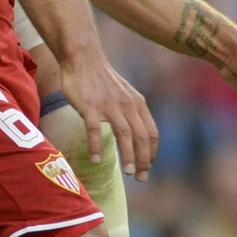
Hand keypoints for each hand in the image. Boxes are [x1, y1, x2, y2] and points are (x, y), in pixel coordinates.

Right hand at [60, 51, 159, 180]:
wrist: (83, 58)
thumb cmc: (102, 79)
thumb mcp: (125, 93)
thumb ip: (131, 111)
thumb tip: (135, 135)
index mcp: (137, 103)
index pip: (151, 132)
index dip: (152, 152)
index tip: (149, 167)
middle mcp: (127, 105)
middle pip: (141, 137)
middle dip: (144, 160)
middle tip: (141, 177)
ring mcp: (108, 106)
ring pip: (124, 135)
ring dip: (128, 156)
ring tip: (129, 173)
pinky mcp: (90, 106)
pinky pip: (95, 130)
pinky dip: (96, 146)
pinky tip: (96, 160)